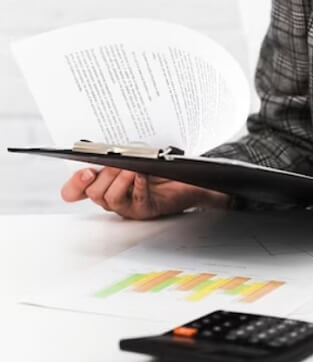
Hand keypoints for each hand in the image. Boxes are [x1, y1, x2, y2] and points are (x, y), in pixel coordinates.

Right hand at [61, 168, 230, 219]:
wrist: (189, 179)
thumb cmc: (160, 167)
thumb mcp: (132, 156)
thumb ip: (113, 155)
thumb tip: (101, 151)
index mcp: (104, 183)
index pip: (75, 190)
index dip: (74, 184)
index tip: (84, 172)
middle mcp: (112, 197)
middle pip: (93, 193)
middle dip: (104, 175)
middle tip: (117, 163)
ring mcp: (128, 206)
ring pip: (110, 199)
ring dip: (119, 181)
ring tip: (130, 169)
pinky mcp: (146, 210)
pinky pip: (135, 201)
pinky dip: (137, 186)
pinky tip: (141, 175)